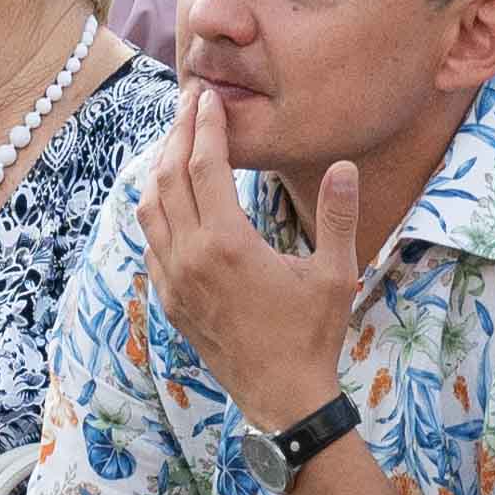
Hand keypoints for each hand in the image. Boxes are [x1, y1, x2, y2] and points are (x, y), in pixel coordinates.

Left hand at [138, 89, 360, 435]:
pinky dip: (155, 210)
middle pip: (168, 177)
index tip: (209, 97)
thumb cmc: (313, 334)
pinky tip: (170, 199)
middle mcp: (190, 257)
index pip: (205, 165)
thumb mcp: (334, 272)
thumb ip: (337, 215)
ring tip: (176, 142)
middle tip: (189, 102)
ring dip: (160, 169)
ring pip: (149, 208)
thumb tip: (344, 165)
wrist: (282, 397)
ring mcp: (173, 280)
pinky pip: (150, 242)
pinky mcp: (169, 299)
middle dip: (177, 134)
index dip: (205, 125)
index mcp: (228, 243)